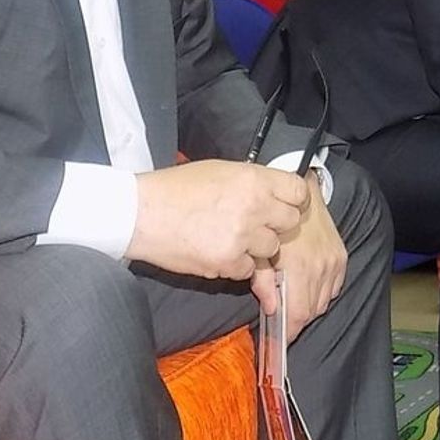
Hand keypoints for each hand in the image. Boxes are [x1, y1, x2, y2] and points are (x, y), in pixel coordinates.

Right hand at [130, 160, 309, 279]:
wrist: (141, 213)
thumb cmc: (176, 189)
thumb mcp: (220, 170)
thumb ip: (252, 181)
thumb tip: (274, 191)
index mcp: (253, 179)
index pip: (298, 192)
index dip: (294, 201)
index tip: (285, 206)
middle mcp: (254, 207)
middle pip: (290, 223)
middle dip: (276, 226)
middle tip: (256, 224)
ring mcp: (242, 236)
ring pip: (272, 249)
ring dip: (256, 248)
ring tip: (230, 237)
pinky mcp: (228, 261)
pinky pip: (249, 269)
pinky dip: (236, 265)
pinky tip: (217, 250)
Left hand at [252, 178, 345, 341]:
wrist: (299, 190)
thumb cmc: (272, 218)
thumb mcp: (260, 249)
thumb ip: (262, 281)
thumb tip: (268, 308)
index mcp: (300, 268)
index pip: (298, 315)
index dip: (287, 332)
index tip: (278, 338)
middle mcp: (321, 267)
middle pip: (310, 312)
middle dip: (295, 319)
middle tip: (280, 316)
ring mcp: (333, 262)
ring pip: (322, 303)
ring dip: (308, 305)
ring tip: (292, 297)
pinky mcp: (341, 257)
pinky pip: (333, 289)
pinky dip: (321, 292)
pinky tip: (308, 283)